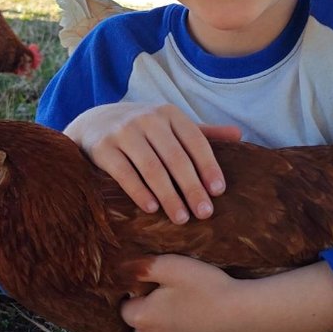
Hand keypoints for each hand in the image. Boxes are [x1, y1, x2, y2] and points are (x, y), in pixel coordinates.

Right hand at [65, 102, 240, 222]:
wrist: (93, 124)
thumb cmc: (142, 130)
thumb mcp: (170, 125)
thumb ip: (202, 133)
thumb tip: (239, 136)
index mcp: (169, 113)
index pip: (195, 141)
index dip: (208, 166)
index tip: (219, 192)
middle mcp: (147, 119)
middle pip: (176, 158)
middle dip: (192, 187)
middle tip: (204, 213)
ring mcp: (123, 132)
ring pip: (152, 168)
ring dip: (169, 195)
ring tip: (181, 218)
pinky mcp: (103, 148)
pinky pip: (124, 173)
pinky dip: (139, 192)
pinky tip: (151, 209)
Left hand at [121, 255, 255, 331]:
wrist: (243, 317)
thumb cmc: (208, 287)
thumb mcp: (173, 265)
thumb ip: (141, 267)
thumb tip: (121, 270)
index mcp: (142, 318)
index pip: (124, 307)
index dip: (138, 296)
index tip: (157, 289)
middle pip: (136, 328)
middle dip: (146, 316)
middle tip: (171, 301)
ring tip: (180, 317)